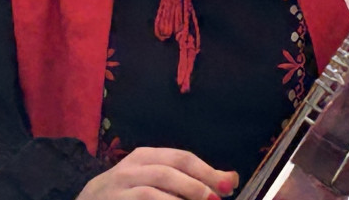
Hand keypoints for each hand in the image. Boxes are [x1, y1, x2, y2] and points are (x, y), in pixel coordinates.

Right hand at [77, 147, 238, 199]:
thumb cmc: (129, 192)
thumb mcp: (156, 178)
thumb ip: (189, 178)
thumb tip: (230, 179)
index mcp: (146, 156)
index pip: (182, 158)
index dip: (207, 171)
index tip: (228, 186)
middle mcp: (130, 168)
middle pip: (169, 172)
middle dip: (196, 186)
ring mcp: (118, 189)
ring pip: (152, 193)